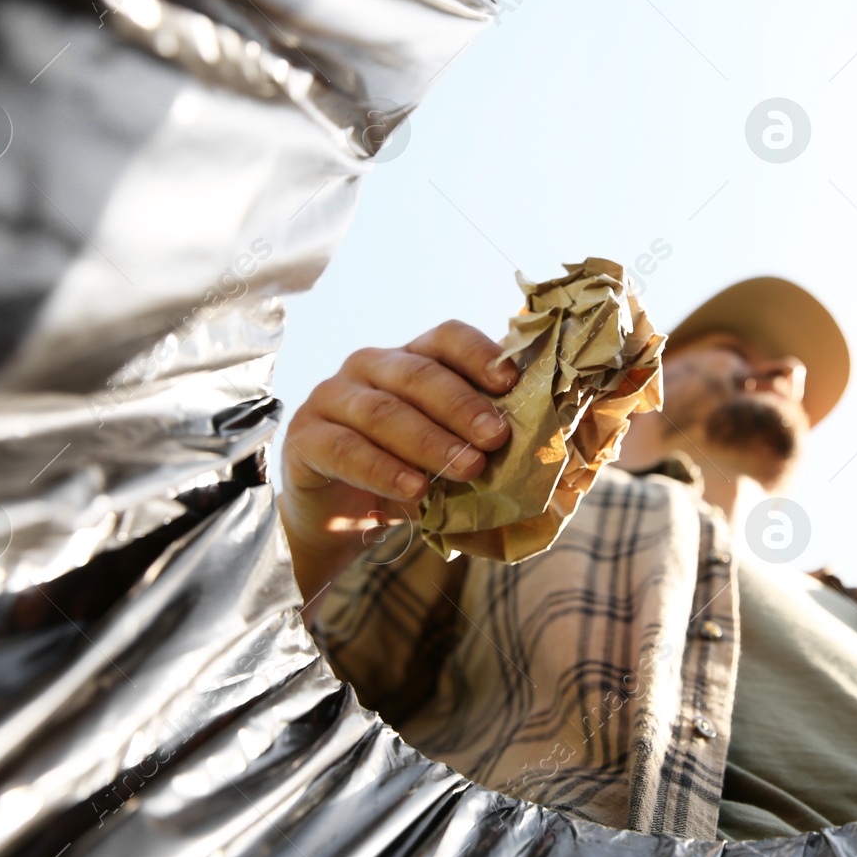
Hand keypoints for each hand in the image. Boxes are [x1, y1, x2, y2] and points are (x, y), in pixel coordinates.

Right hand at [279, 320, 516, 618]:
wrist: (339, 520)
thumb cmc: (406, 476)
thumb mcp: (447, 453)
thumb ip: (483, 440)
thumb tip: (551, 440)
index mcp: (410, 359)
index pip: (445, 337)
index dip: (478, 354)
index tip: (510, 384)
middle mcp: (368, 367)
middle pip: (417, 373)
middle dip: (462, 406)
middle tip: (496, 439)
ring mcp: (331, 398)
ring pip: (383, 411)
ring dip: (429, 441)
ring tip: (466, 470)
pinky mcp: (304, 437)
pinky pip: (345, 448)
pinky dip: (383, 470)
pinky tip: (415, 490)